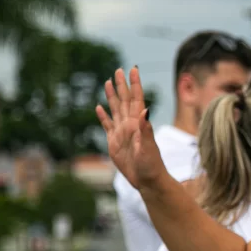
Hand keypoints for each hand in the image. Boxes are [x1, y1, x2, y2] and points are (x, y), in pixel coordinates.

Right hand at [96, 67, 166, 189]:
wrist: (147, 181)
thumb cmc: (151, 165)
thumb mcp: (149, 147)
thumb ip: (146, 129)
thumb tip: (145, 110)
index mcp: (138, 123)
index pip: (136, 99)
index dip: (135, 84)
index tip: (133, 69)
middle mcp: (130, 125)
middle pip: (124, 100)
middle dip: (122, 85)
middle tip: (118, 70)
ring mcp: (121, 133)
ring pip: (115, 109)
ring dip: (112, 96)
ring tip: (108, 82)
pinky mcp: (114, 143)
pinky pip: (107, 126)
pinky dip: (103, 116)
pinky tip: (99, 107)